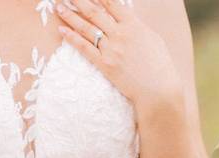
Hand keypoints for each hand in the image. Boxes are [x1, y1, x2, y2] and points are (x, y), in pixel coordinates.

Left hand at [56, 0, 184, 115]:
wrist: (158, 89)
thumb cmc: (159, 64)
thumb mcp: (152, 38)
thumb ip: (136, 27)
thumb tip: (126, 20)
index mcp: (133, 24)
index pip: (111, 3)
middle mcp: (120, 33)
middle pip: (94, 12)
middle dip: (79, 1)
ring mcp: (111, 49)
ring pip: (86, 28)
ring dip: (70, 16)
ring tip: (59, 7)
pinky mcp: (104, 64)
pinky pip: (85, 48)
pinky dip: (72, 38)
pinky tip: (62, 30)